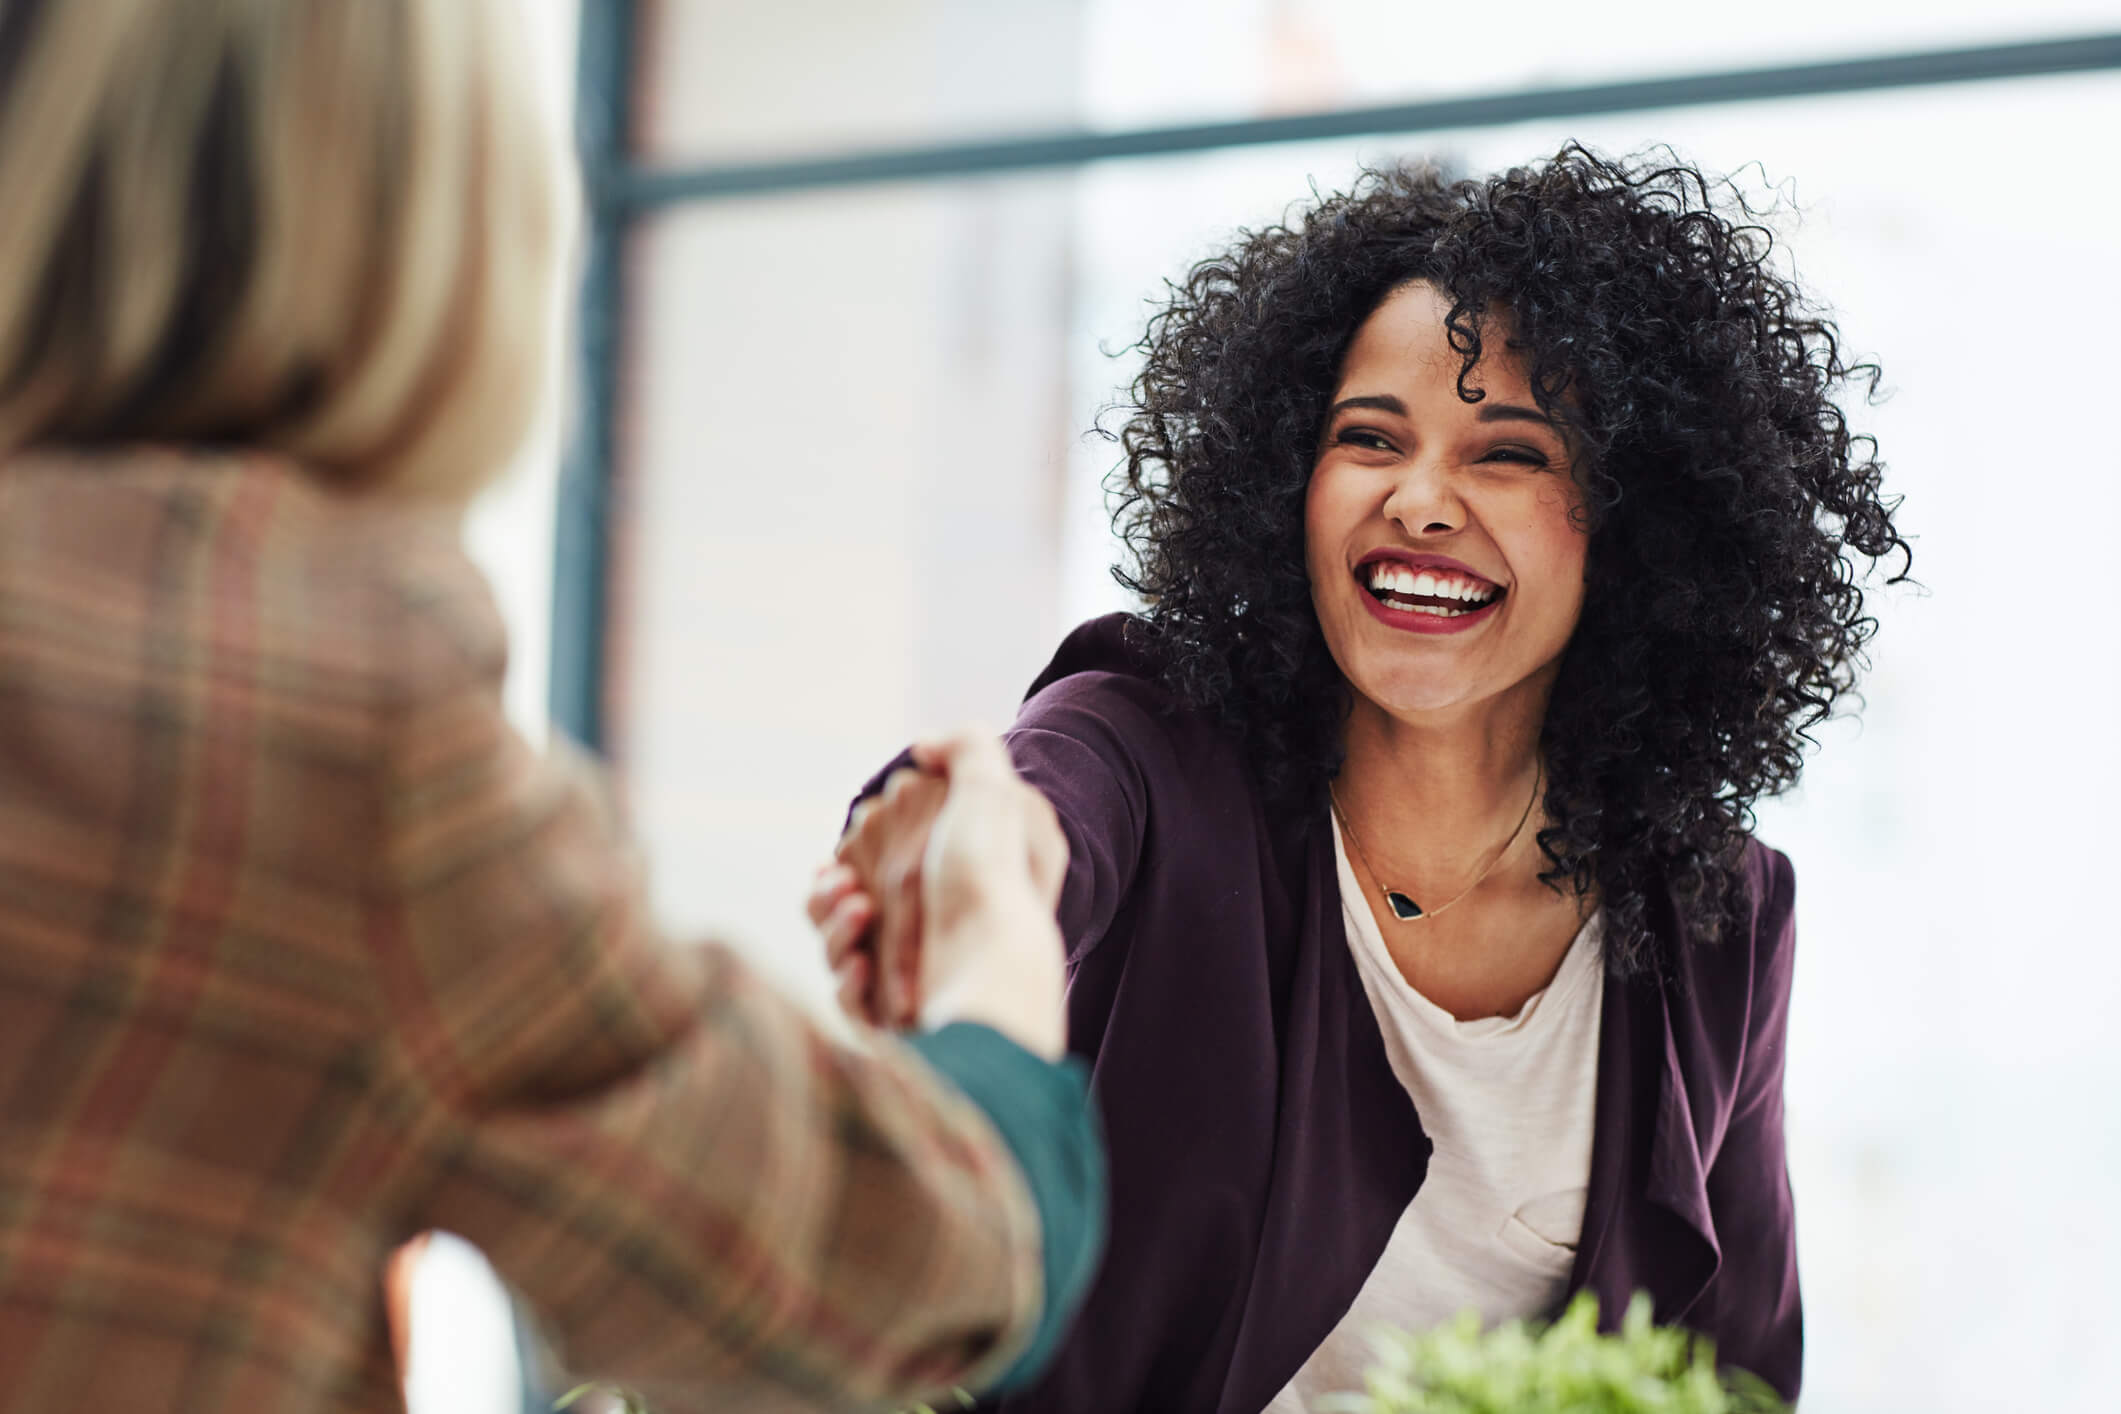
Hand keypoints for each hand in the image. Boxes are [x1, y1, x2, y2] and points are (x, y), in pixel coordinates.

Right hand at [808, 729, 1068, 1057]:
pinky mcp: (895, 1020)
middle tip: (845, 886)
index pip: (881, 862)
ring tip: (858, 913)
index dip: (857, 850)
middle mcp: (931, 931)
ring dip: (833, 927)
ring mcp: (912, 977)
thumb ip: (965, 749)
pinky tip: (862, 965)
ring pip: (838, 948)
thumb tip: (924, 746)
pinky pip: (849, 997)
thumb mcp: (993, 792)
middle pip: (846, 903)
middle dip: (832, 890)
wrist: (993, 972)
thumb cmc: (991, 880)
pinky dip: (847, 978)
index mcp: (949, 882)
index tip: (853, 843)